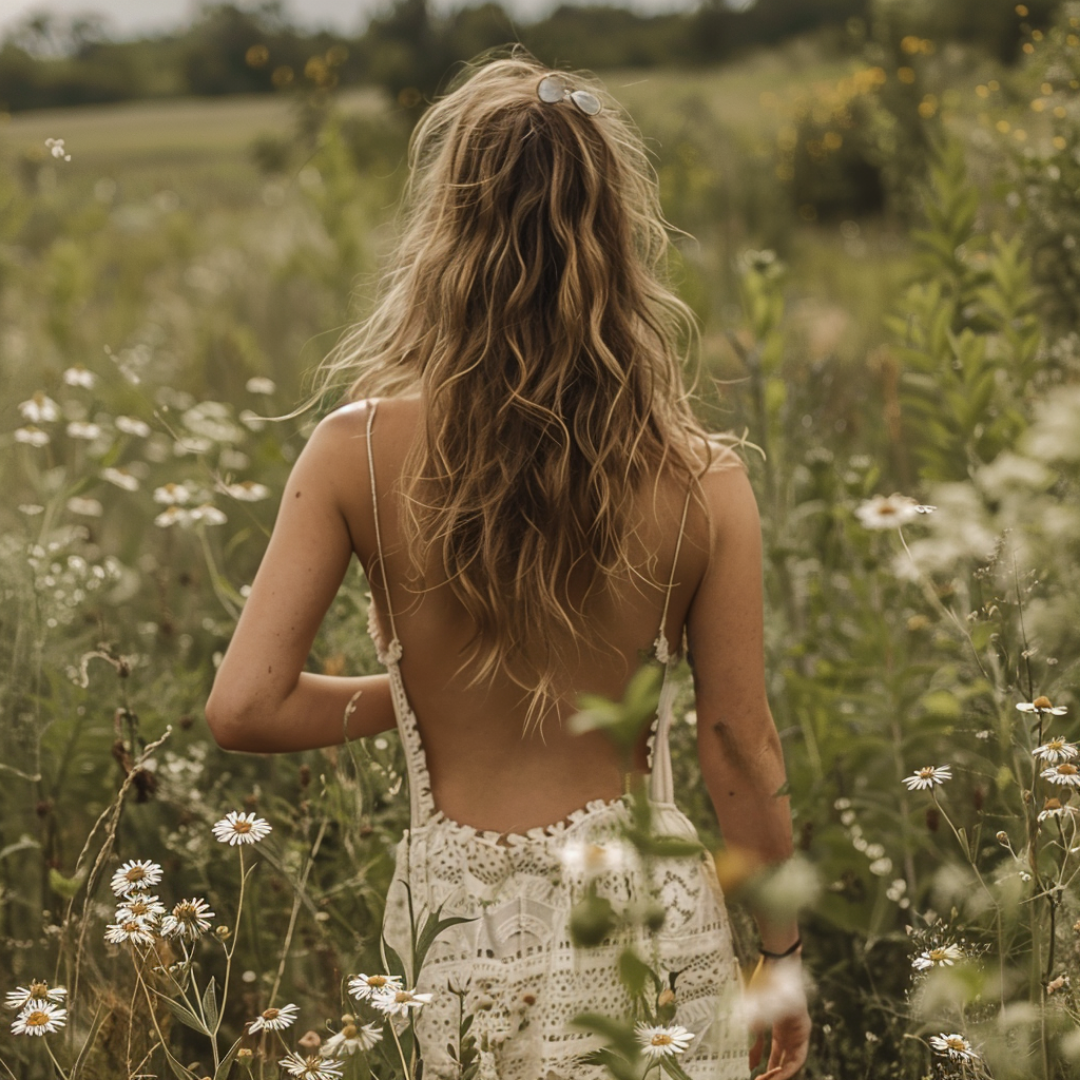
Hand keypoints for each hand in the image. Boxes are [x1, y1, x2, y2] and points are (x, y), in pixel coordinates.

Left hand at [745, 957, 810, 1078]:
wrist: (776, 959)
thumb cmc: (777, 981)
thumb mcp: (769, 1004)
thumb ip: (757, 1024)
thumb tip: (744, 1045)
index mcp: (800, 1029)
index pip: (796, 1060)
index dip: (786, 1073)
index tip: (772, 1079)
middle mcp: (793, 1030)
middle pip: (786, 1059)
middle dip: (774, 1073)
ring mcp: (782, 1025)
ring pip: (777, 1053)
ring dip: (767, 1065)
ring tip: (754, 1076)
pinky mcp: (771, 1019)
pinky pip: (767, 1041)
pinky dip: (759, 1051)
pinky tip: (749, 1061)